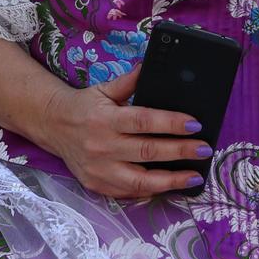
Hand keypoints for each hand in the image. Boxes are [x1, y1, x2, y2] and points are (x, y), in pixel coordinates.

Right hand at [34, 67, 210, 200]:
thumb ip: (130, 81)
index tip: (195, 124)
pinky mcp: (97, 185)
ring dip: (172, 180)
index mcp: (106, 119)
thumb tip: (151, 66)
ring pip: (141, 180)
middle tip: (204, 149)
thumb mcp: (104, 89)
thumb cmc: (85, 106)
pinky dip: (152, 190)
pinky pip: (129, 193)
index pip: (144, 121)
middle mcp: (102, 146)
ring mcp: (99, 170)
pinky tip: (171, 185)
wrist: (53, 126)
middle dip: (181, 151)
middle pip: (148, 151)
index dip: (171, 123)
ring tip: (195, 175)